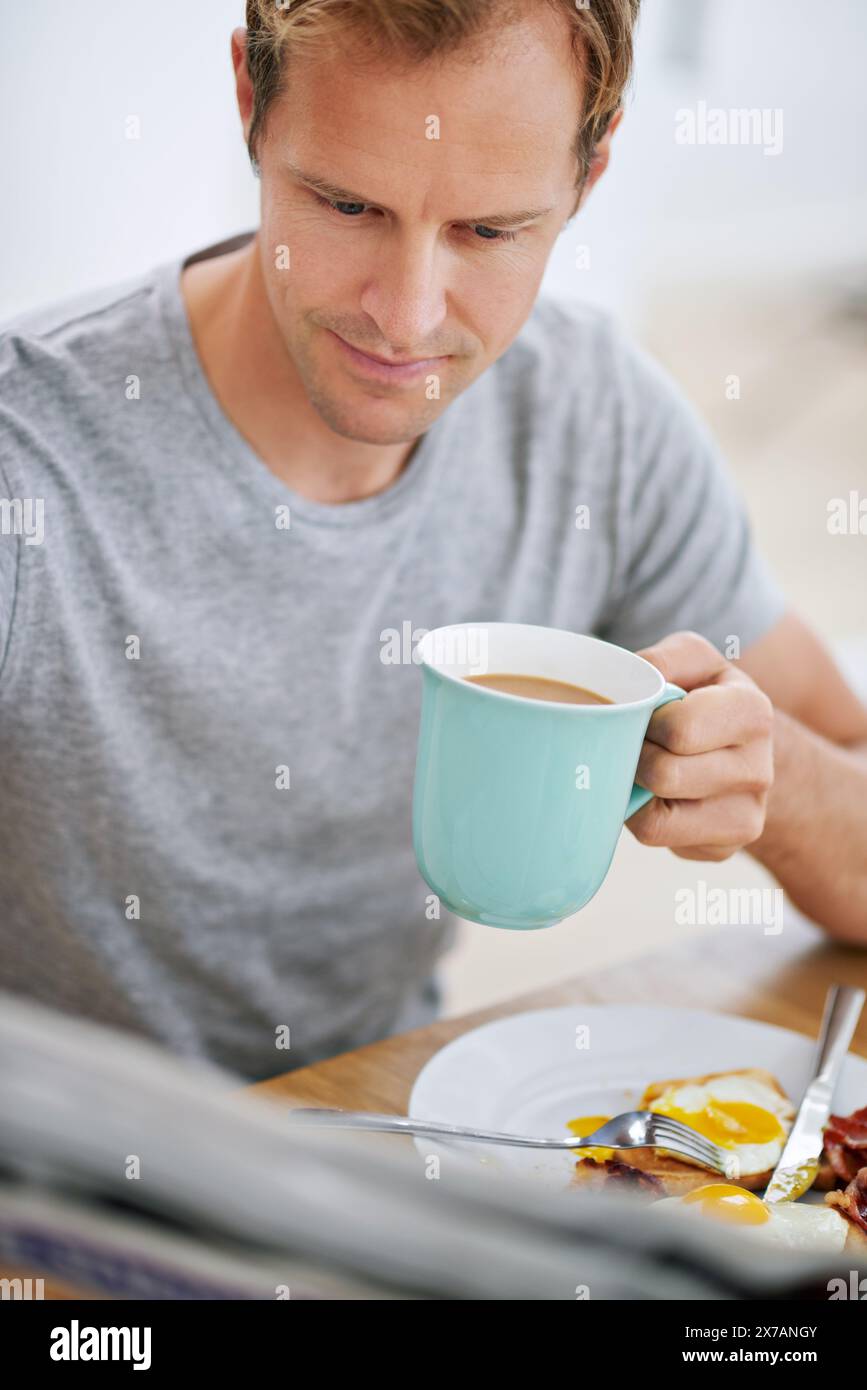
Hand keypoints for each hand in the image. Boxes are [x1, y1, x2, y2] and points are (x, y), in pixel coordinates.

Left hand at [627, 631, 774, 861]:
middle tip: (637, 743)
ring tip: (642, 767)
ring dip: (634, 790)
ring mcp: (746, 817)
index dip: (647, 721)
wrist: (742, 748)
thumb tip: (628, 684)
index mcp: (753, 712)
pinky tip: (654, 794)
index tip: (646, 714)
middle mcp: (759, 770)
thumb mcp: (692, 660)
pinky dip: (642, 816)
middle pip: (665, 776)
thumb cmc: (703, 696)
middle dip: (635, 756)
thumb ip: (663, 659)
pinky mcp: (723, 848)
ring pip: (657, 820)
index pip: (680, 730)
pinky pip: (659, 839)